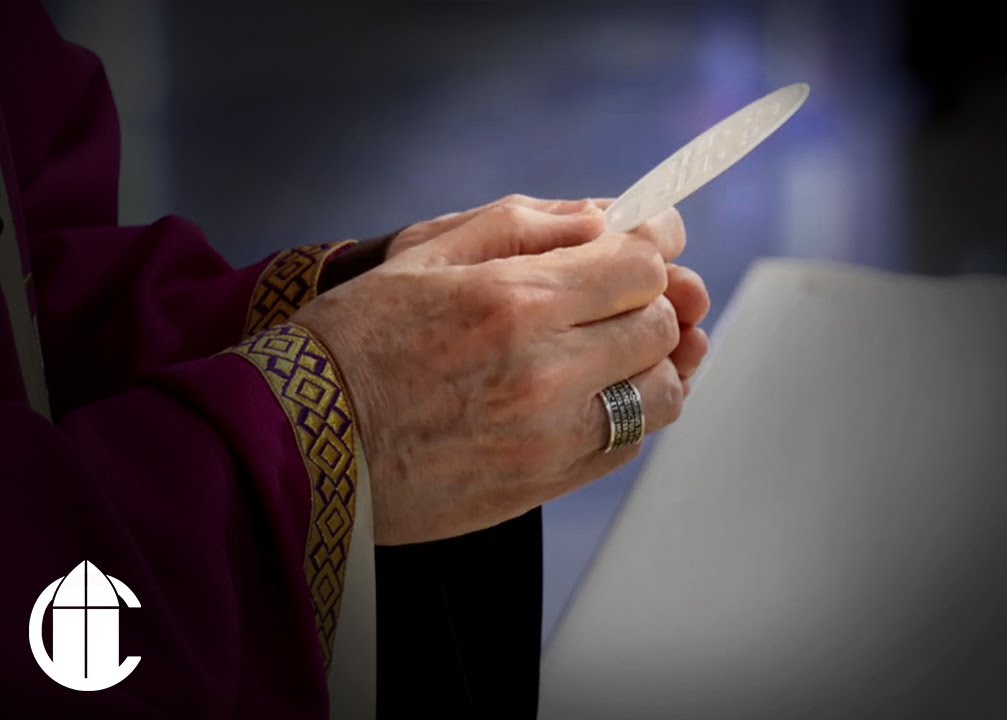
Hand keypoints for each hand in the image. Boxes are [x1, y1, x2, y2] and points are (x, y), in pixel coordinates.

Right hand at [293, 202, 689, 543]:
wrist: (300, 443)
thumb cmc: (356, 338)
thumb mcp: (427, 252)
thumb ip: (526, 225)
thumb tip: (606, 219)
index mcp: (515, 301)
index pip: (642, 265)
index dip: (658, 242)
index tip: (656, 235)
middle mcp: (546, 372)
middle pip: (658, 325)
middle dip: (652, 299)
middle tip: (625, 291)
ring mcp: (550, 436)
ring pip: (661, 393)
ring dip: (654, 362)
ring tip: (620, 347)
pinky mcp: (545, 483)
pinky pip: (628, 444)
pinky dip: (630, 412)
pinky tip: (600, 392)